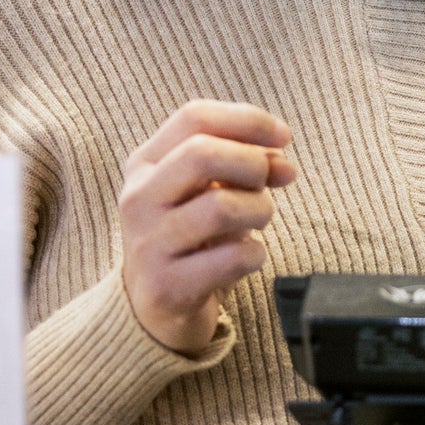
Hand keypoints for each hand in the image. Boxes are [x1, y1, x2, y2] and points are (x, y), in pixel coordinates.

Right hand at [118, 100, 296, 355]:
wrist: (152, 308)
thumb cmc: (190, 235)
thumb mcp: (208, 190)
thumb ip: (246, 165)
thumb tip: (284, 164)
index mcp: (145, 163)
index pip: (194, 117)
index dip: (249, 120)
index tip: (283, 136)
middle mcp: (139, 198)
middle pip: (203, 154)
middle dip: (253, 164)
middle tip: (267, 184)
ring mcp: (149, 243)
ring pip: (223, 207)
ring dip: (260, 211)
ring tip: (256, 222)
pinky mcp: (168, 286)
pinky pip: (234, 258)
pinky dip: (255, 254)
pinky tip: (245, 258)